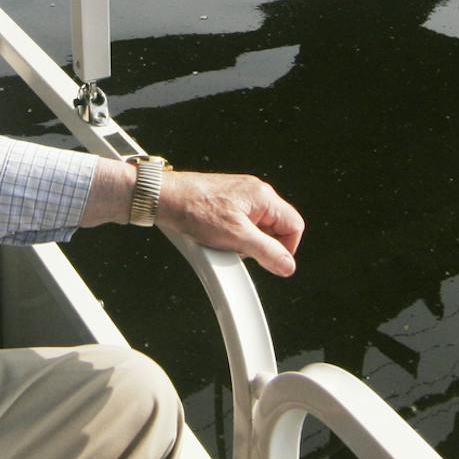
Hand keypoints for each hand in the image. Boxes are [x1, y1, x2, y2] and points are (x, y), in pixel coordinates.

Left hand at [157, 171, 303, 277]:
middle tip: (240, 249)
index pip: (294, 226)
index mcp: (263, 196)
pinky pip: (240, 225)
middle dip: (261, 245)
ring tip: (223, 242)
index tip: (269, 260)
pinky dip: (232, 236)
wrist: (164, 198)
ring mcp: (240, 197)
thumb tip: (287, 265)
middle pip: (276, 228)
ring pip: (258, 228)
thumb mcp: (236, 237)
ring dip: (245, 242)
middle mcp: (255, 193)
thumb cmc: (195, 209)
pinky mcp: (226, 203)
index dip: (285, 248)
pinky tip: (215, 237)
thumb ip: (266, 252)